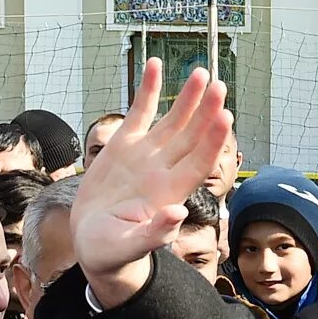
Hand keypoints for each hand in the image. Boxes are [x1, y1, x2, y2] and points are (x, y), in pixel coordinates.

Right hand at [70, 58, 232, 306]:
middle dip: (206, 111)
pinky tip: (155, 65)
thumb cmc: (112, 253)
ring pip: (172, 120)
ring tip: (201, 73)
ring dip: (188, 98)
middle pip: (192, 136)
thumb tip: (177, 213)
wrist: (92, 244)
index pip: (198, 162)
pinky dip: (147, 89)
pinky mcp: (124, 146)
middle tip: (220, 86)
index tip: (225, 117)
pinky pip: (139, 112)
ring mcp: (146, 155)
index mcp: (169, 194)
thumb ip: (154, 234)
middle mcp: (163, 170)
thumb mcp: (128, 249)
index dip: (212, 140)